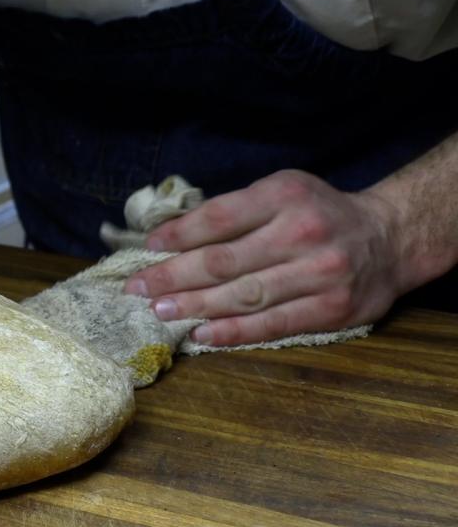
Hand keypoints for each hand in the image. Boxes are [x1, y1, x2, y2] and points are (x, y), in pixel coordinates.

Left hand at [124, 170, 403, 345]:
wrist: (389, 238)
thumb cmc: (317, 213)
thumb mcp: (280, 191)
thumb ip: (233, 211)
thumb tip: (168, 236)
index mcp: (285, 195)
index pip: (219, 217)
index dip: (178, 235)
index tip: (147, 248)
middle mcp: (303, 233)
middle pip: (224, 261)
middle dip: (173, 276)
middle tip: (137, 289)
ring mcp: (320, 273)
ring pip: (244, 296)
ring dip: (195, 306)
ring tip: (159, 311)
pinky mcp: (332, 309)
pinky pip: (272, 324)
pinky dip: (232, 332)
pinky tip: (201, 334)